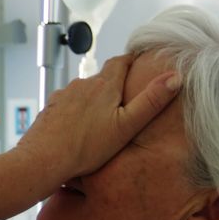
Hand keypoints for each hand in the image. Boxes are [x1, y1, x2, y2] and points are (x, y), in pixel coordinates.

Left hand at [18, 54, 181, 179]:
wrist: (43, 159)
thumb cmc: (86, 147)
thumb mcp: (127, 126)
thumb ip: (151, 101)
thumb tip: (175, 77)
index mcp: (104, 85)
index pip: (120, 62)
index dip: (131, 60)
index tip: (139, 61)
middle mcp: (81, 84)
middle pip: (101, 77)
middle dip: (114, 84)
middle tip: (125, 99)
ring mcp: (63, 95)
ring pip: (83, 91)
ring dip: (93, 99)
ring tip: (101, 118)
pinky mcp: (50, 108)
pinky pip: (67, 105)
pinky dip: (75, 111)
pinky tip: (77, 128)